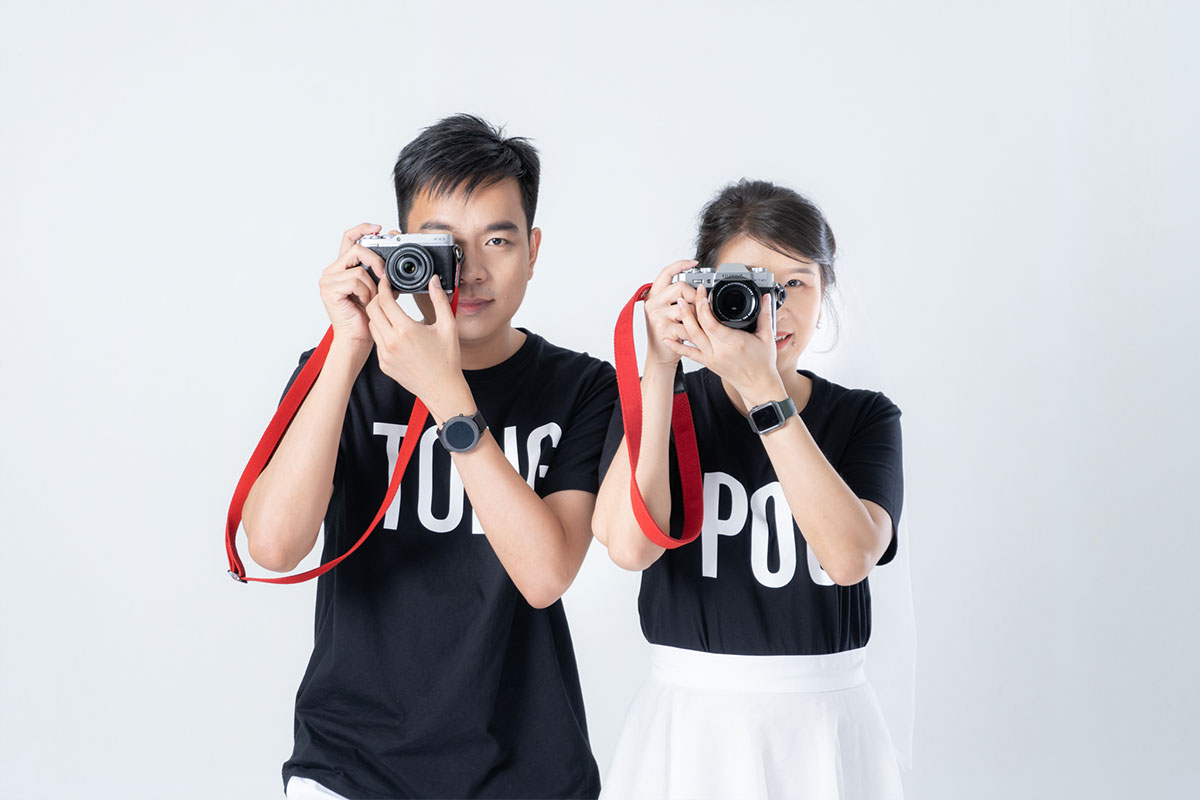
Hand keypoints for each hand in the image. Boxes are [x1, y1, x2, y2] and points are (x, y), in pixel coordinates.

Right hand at [319, 223, 386, 350]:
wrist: (358, 338)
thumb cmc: (367, 317)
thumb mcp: (379, 289)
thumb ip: (383, 272)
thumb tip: (396, 255)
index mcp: (342, 268)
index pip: (349, 239)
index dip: (363, 229)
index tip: (378, 228)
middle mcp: (332, 271)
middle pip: (356, 249)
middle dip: (376, 260)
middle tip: (384, 275)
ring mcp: (328, 280)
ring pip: (359, 268)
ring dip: (371, 285)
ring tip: (370, 299)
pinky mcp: (329, 289)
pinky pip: (355, 280)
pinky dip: (366, 292)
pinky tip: (364, 303)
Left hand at [364, 274, 472, 420]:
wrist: (442, 388)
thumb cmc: (446, 360)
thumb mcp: (448, 326)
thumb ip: (439, 300)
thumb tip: (434, 281)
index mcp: (406, 330)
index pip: (384, 300)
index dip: (383, 287)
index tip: (386, 281)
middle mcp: (391, 342)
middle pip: (372, 310)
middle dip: (377, 298)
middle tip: (387, 294)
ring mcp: (385, 355)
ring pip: (372, 325)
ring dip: (378, 315)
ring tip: (391, 311)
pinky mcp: (383, 364)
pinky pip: (377, 341)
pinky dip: (382, 332)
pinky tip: (396, 332)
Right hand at [642, 260, 698, 370]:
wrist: (659, 356)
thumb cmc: (667, 332)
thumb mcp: (668, 311)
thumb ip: (678, 299)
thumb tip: (699, 289)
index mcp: (654, 295)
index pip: (666, 272)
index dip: (681, 265)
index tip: (694, 263)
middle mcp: (652, 303)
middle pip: (680, 287)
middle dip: (695, 296)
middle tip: (698, 307)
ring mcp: (657, 316)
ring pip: (686, 307)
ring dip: (697, 317)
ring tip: (696, 325)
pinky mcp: (663, 329)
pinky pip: (688, 326)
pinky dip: (695, 333)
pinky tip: (694, 337)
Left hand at [664, 285, 784, 402]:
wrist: (758, 385)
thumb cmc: (763, 364)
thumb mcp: (767, 337)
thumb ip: (766, 315)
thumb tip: (767, 298)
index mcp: (734, 341)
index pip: (711, 322)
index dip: (703, 306)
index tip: (703, 293)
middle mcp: (720, 350)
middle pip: (698, 328)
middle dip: (690, 309)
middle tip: (685, 294)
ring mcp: (711, 357)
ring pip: (692, 338)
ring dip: (683, 321)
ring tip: (678, 307)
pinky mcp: (708, 363)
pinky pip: (689, 354)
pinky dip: (677, 346)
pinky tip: (667, 338)